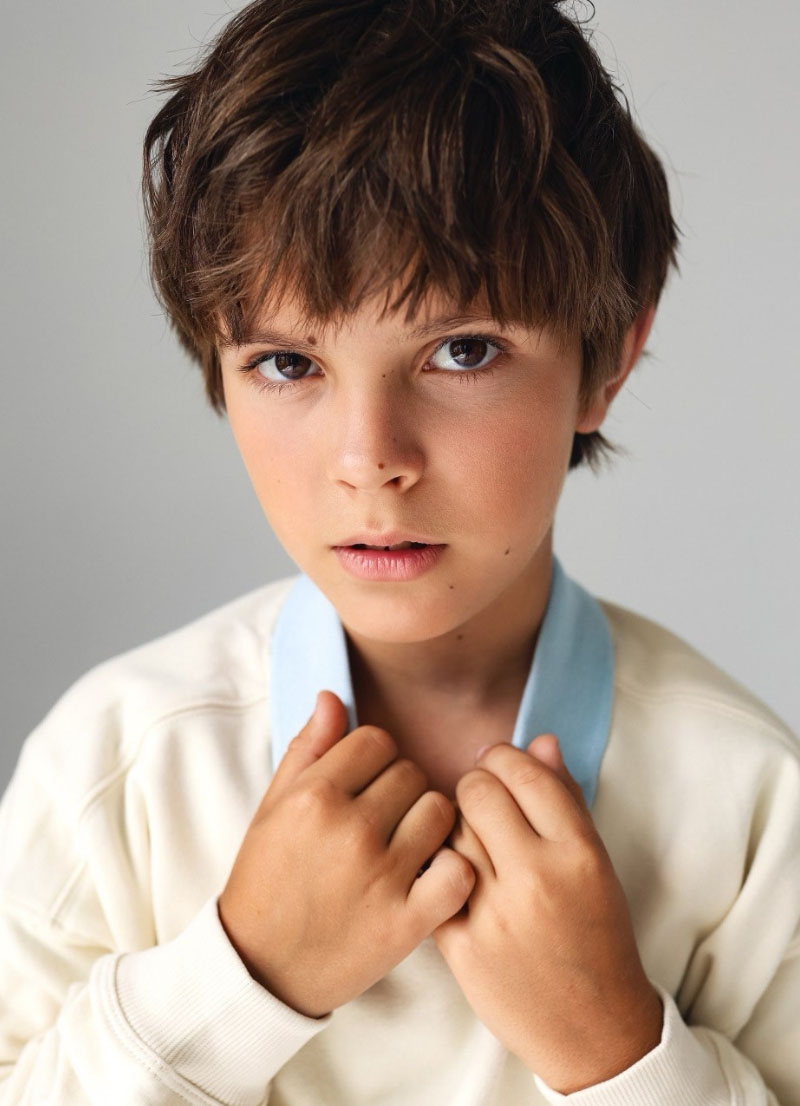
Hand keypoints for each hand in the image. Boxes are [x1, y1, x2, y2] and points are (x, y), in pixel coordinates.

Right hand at [218, 690, 474, 1018]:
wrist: (260, 967)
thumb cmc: (267, 879)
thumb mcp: (273, 808)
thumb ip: (307, 748)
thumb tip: (333, 695)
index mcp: (314, 795)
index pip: (378, 740)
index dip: (375, 760)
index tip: (366, 785)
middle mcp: (350, 829)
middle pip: (412, 772)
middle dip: (402, 790)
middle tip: (384, 820)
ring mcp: (381, 876)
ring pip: (441, 812)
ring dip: (430, 825)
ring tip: (408, 845)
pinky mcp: (406, 921)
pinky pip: (459, 870)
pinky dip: (454, 871)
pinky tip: (432, 876)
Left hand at [430, 736, 662, 1093]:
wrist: (592, 1029)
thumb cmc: (596, 935)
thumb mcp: (596, 864)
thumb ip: (566, 799)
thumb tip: (539, 741)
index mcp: (578, 854)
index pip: (525, 773)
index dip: (504, 758)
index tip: (499, 764)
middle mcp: (537, 879)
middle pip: (477, 791)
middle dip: (473, 785)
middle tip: (479, 800)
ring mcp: (496, 915)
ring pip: (449, 829)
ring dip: (454, 824)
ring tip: (471, 838)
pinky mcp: (461, 946)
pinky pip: (431, 877)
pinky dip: (436, 866)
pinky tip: (450, 869)